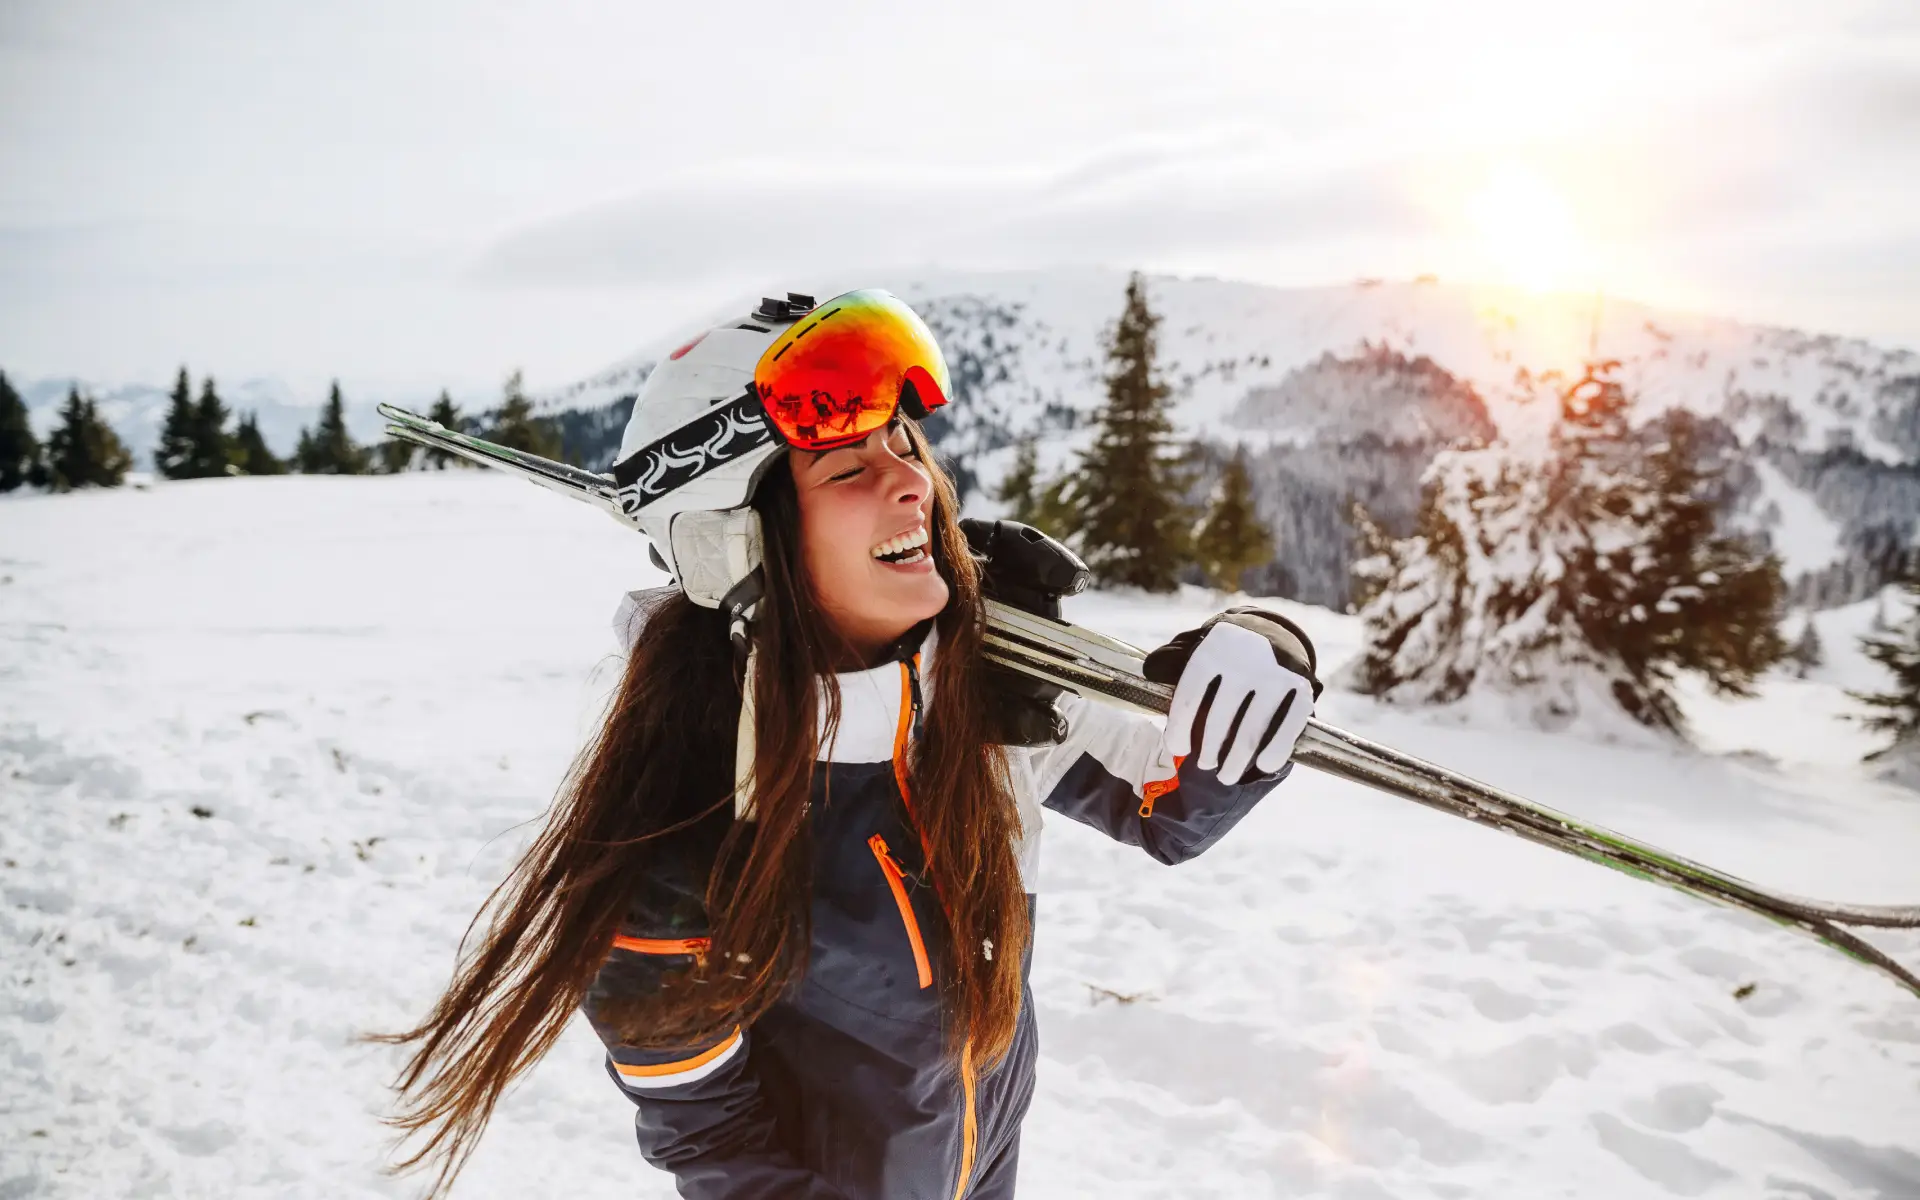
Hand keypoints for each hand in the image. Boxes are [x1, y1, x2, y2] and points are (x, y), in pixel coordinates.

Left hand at [1143, 609, 1319, 783]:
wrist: (1270, 630)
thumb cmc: (1223, 652)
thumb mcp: (1197, 648)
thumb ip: (1171, 659)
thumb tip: (1150, 671)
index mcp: (1212, 650)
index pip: (1190, 697)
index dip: (1179, 730)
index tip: (1178, 749)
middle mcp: (1244, 661)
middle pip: (1219, 721)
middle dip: (1209, 751)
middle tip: (1205, 766)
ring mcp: (1274, 675)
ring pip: (1250, 732)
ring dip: (1236, 761)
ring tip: (1226, 775)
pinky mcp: (1301, 687)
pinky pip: (1288, 728)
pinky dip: (1275, 751)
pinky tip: (1262, 766)